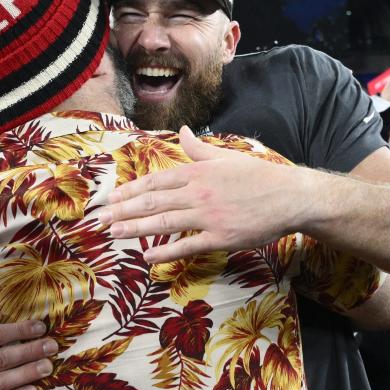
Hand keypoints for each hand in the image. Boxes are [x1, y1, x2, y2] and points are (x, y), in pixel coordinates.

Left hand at [97, 126, 309, 263]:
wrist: (289, 197)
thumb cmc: (259, 176)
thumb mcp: (227, 157)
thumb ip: (200, 149)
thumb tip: (184, 132)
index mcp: (198, 172)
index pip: (156, 182)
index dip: (130, 191)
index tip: (111, 199)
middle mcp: (198, 193)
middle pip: (153, 202)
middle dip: (123, 211)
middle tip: (100, 220)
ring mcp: (209, 217)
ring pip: (164, 223)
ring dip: (136, 229)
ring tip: (115, 234)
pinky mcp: (221, 237)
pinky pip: (187, 246)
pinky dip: (166, 252)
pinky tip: (148, 257)